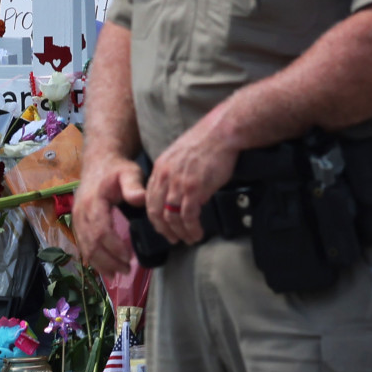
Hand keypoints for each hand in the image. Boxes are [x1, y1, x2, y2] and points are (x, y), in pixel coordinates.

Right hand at [72, 154, 148, 282]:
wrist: (99, 161)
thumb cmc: (117, 169)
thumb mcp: (129, 172)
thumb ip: (134, 185)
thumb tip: (140, 199)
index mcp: (93, 202)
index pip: (101, 230)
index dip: (114, 247)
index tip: (129, 258)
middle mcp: (81, 212)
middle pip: (91, 243)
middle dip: (109, 260)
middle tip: (127, 271)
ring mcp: (77, 218)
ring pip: (86, 247)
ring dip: (101, 263)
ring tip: (118, 274)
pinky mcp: (78, 223)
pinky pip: (83, 245)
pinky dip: (93, 259)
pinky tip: (105, 269)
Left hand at [143, 106, 242, 245]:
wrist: (221, 133)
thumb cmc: (207, 142)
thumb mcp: (180, 155)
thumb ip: (175, 173)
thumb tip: (180, 191)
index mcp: (160, 168)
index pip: (150, 200)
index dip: (156, 218)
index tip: (163, 227)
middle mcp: (165, 177)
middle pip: (156, 212)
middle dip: (164, 230)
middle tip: (174, 239)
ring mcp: (179, 183)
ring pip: (171, 217)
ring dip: (180, 232)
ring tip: (189, 239)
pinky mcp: (194, 189)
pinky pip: (188, 216)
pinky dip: (192, 228)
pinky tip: (198, 233)